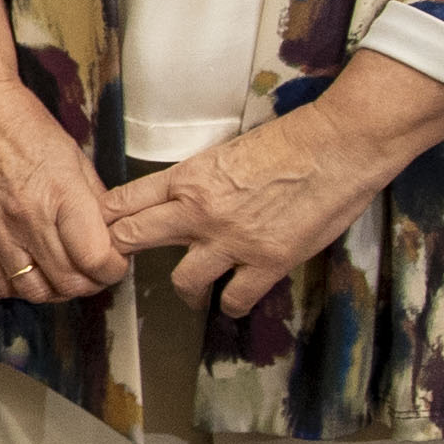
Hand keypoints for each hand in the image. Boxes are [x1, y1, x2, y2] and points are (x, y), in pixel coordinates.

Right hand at [0, 0, 124, 303]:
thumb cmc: (27, 126)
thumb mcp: (75, 158)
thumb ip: (94, 202)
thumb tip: (109, 236)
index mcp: (63, 196)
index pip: (96, 260)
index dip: (113, 270)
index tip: (113, 263)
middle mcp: (29, 219)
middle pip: (68, 283)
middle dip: (88, 283)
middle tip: (90, 271)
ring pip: (34, 292)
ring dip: (54, 290)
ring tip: (59, 274)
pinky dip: (18, 287)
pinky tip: (27, 270)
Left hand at [97, 52, 443, 317]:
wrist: (340, 146)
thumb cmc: (291, 139)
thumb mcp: (229, 150)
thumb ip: (201, 178)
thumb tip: (182, 194)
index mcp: (188, 176)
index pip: (124, 202)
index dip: (108, 219)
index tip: (104, 230)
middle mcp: (200, 211)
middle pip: (132, 240)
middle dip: (122, 254)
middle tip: (123, 266)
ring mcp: (232, 241)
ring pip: (182, 282)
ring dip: (186, 289)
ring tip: (192, 291)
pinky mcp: (267, 263)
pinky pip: (234, 299)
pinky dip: (231, 304)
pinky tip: (233, 300)